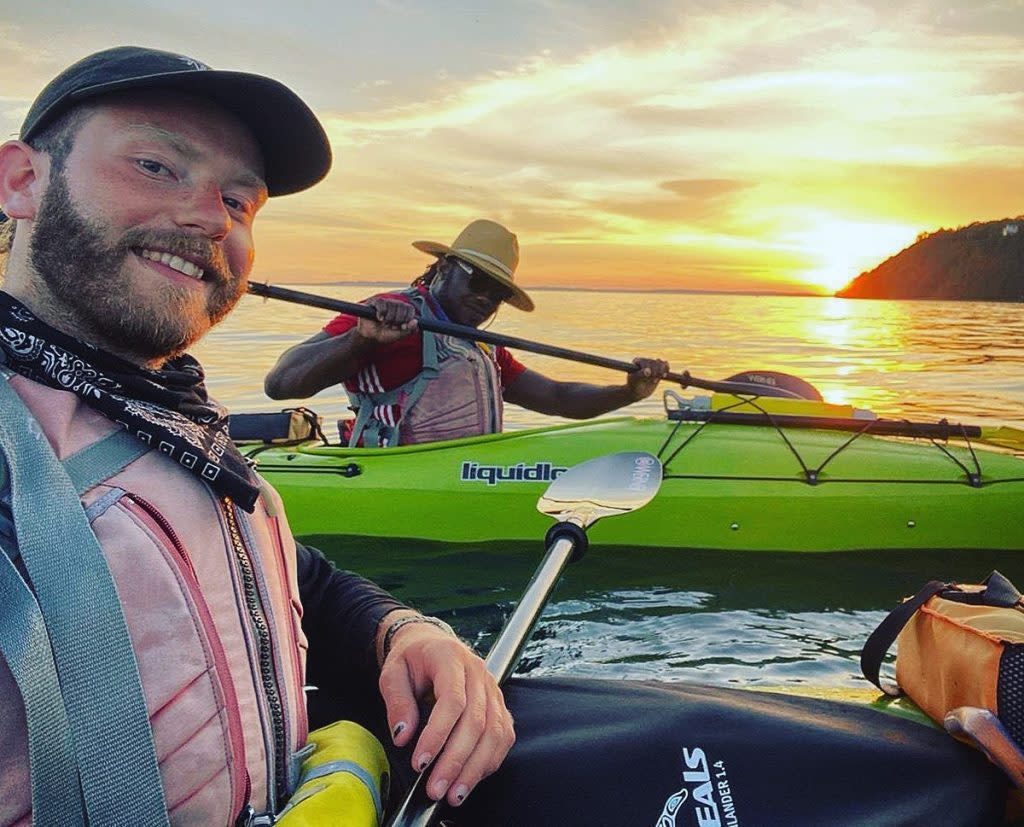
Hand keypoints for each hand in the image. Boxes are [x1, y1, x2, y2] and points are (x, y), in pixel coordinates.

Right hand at [356, 297, 417, 344]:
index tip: (402, 326)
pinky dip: (381, 313)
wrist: (371, 337)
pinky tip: (379, 318)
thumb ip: (410, 330)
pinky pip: (381, 304)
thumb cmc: (385, 335)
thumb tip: (415, 321)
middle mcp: (395, 304)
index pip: (410, 308)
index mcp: (403, 310)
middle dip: (397, 320)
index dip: (407, 318)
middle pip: (401, 306)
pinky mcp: (374, 302)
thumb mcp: (400, 335)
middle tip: (391, 326)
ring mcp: (385, 302)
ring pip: (391, 305)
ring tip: (384, 323)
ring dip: (388, 318)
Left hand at [378, 619, 514, 806]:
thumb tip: (403, 736)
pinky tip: (471, 779)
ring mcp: (492, 689)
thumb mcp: (392, 673)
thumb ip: (397, 702)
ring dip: (475, 768)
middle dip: (456, 761)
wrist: (430, 645)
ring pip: (494, 733)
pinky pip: (503, 736)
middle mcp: (478, 672)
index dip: (438, 735)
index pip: (452, 700)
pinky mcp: (499, 705)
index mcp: (450, 658)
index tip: (420, 762)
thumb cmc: (411, 660)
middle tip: (435, 788)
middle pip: (476, 721)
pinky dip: (489, 761)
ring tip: (454, 794)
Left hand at [626, 357, 669, 399]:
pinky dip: (666, 368)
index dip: (648, 369)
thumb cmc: (634, 385)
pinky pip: (665, 365)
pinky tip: (664, 375)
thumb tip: (648, 370)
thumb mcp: (635, 380)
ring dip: (661, 372)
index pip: (646, 362)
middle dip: (655, 372)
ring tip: (658, 378)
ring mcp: (652, 365)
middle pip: (654, 362)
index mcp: (637, 361)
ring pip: (661, 363)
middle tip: (653, 381)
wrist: (638, 392)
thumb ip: (641, 374)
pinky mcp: (659, 369)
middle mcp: (645, 361)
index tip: (647, 376)